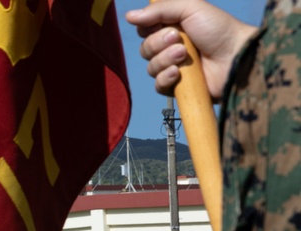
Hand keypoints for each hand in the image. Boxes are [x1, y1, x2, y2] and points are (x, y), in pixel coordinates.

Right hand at [126, 0, 257, 98]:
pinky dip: (165, 78)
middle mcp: (171, 48)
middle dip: (158, 43)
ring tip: (184, 55)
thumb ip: (160, 9)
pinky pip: (158, 85)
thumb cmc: (219, 29)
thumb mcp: (191, 8)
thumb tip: (128, 16)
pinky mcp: (178, 87)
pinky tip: (178, 73)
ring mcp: (174, 68)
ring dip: (165, 59)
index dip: (148, 28)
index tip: (160, 24)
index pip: (145, 30)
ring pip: (151, 67)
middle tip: (178, 39)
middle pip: (145, 49)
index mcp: (173, 28)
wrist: (236, 57)